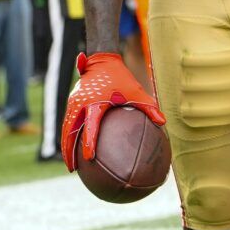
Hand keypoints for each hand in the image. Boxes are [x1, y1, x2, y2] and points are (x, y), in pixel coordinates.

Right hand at [60, 51, 165, 174]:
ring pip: (66, 128)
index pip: (90, 126)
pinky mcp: (72, 102)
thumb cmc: (121, 77)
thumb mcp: (136, 91)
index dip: (89, 142)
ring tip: (70, 165)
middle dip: (69, 151)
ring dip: (66, 146)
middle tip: (72, 169)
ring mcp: (73, 102)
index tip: (88, 158)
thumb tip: (163, 123)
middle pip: (69, 131)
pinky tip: (73, 150)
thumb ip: (149, 107)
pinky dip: (68, 136)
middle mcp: (80, 103)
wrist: (102, 60)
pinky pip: (68, 122)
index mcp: (95, 102)